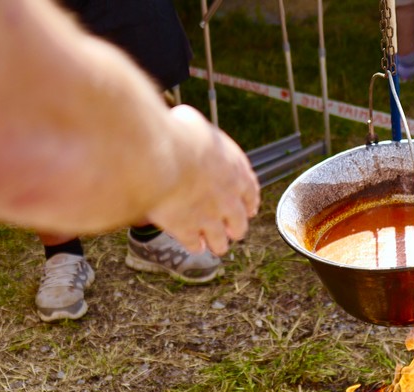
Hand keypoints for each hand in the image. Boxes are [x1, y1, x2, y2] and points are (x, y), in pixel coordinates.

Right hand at [148, 105, 259, 254]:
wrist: (162, 157)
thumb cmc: (178, 135)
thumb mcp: (196, 124)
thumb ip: (199, 136)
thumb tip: (188, 128)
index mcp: (237, 173)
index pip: (252, 195)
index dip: (249, 204)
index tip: (248, 210)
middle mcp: (229, 200)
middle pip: (239, 224)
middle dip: (235, 228)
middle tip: (230, 230)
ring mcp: (209, 218)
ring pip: (220, 241)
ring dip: (217, 242)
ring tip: (214, 244)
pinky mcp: (187, 230)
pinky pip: (194, 245)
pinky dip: (194, 245)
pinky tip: (193, 244)